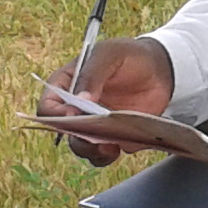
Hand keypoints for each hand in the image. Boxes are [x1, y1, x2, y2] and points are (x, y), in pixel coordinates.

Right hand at [36, 36, 174, 165]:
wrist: (160, 68)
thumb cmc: (128, 55)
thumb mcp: (110, 54)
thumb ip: (93, 73)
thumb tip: (81, 99)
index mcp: (66, 86)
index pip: (48, 106)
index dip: (55, 114)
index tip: (73, 114)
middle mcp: (76, 109)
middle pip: (64, 133)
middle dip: (77, 138)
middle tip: (95, 138)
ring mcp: (94, 125)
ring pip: (83, 147)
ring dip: (93, 152)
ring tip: (110, 147)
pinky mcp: (114, 136)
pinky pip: (107, 153)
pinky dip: (114, 153)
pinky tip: (126, 144)